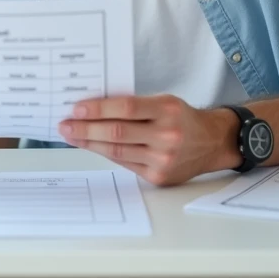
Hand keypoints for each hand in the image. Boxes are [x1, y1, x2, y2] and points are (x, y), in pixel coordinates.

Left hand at [58, 95, 239, 185]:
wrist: (212, 143)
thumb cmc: (182, 117)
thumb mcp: (164, 102)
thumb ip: (135, 105)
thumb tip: (94, 108)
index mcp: (167, 110)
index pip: (126, 107)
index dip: (99, 109)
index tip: (77, 108)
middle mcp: (166, 135)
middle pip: (117, 132)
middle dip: (86, 129)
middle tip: (65, 125)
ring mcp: (163, 159)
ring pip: (117, 151)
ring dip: (90, 144)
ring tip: (72, 136)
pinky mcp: (159, 176)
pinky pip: (125, 164)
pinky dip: (106, 154)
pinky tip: (92, 147)